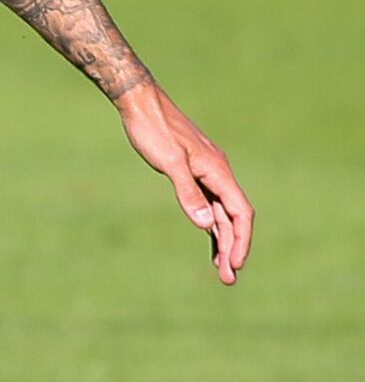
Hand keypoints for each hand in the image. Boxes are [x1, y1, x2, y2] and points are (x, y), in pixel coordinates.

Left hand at [117, 82, 252, 283]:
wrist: (140, 103)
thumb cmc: (153, 130)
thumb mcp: (169, 163)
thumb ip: (188, 193)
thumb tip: (205, 225)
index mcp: (217, 171)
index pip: (239, 213)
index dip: (240, 239)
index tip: (236, 264)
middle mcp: (217, 172)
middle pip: (232, 217)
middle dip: (232, 247)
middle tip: (227, 278)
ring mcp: (206, 172)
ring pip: (220, 212)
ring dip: (222, 239)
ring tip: (221, 268)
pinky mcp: (192, 171)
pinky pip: (208, 203)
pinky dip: (210, 223)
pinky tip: (208, 236)